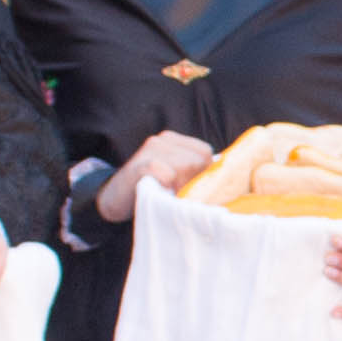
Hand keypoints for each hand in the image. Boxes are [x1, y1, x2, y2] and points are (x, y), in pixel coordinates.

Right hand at [93, 134, 207, 228]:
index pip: (206, 152)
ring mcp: (150, 149)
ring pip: (185, 165)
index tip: (193, 190)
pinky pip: (166, 173)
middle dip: (195, 181)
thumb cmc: (151, 192)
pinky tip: (159, 192)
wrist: (114, 201)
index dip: (206, 174)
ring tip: (168, 195)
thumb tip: (227, 187)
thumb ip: (196, 176)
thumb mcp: (176, 180)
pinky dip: (166, 186)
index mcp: (175, 141)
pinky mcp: (139, 164)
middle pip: (199, 159)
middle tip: (179, 195)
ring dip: (181, 186)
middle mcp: (163, 140)